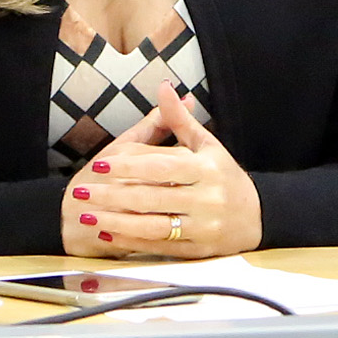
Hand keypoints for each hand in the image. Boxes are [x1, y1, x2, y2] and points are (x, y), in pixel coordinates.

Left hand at [61, 85, 262, 259]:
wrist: (256, 216)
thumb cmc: (223, 175)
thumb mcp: (205, 144)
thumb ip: (179, 119)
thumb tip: (163, 86)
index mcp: (206, 168)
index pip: (160, 166)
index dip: (127, 166)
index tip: (99, 165)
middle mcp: (207, 198)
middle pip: (151, 197)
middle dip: (112, 195)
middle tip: (82, 192)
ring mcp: (203, 227)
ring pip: (152, 226)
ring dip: (116, 222)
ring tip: (87, 215)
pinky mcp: (198, 250)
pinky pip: (159, 247)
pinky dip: (131, 241)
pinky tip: (108, 233)